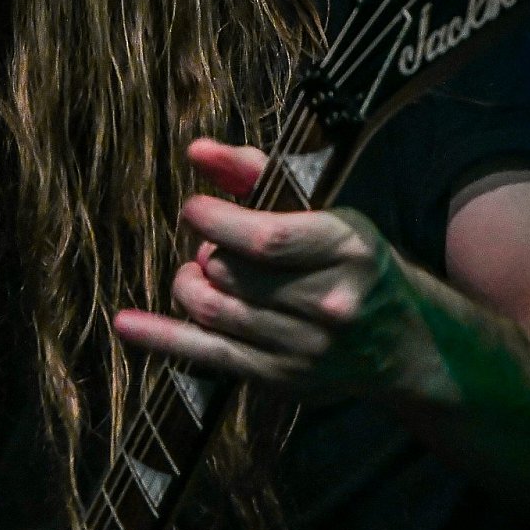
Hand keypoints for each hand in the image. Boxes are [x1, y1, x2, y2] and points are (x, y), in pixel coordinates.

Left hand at [114, 138, 434, 404]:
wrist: (406, 342)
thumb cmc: (353, 261)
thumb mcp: (324, 209)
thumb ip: (258, 173)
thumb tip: (196, 151)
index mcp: (346, 248)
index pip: (265, 239)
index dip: (215, 221)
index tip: (195, 209)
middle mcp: (329, 302)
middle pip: (231, 273)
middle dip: (207, 253)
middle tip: (214, 249)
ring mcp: (305, 348)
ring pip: (214, 310)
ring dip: (189, 285)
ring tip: (199, 274)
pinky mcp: (281, 379)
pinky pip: (207, 354)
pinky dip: (160, 337)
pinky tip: (124, 323)